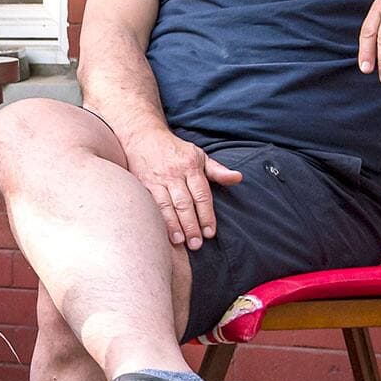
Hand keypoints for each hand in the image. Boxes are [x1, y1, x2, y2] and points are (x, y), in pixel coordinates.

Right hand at [119, 126, 243, 249]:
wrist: (142, 135)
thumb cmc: (174, 149)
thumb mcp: (198, 155)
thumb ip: (217, 170)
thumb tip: (238, 178)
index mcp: (191, 166)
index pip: (201, 195)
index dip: (206, 215)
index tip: (210, 232)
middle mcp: (174, 174)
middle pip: (184, 203)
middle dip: (191, 225)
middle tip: (196, 244)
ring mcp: (156, 179)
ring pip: (167, 205)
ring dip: (174, 225)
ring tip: (181, 241)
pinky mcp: (142, 183)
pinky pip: (151, 204)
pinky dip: (157, 219)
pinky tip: (161, 232)